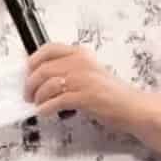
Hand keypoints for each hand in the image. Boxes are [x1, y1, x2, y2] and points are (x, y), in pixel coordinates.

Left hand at [25, 43, 140, 130]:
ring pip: (47, 85)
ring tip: (37, 104)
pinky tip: (45, 112)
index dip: (33, 60)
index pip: (49, 49)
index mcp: (81, 54)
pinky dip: (46, 108)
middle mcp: (81, 63)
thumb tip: (40, 74)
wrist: (133, 107)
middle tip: (28, 94)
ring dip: (38, 97)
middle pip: (43, 69)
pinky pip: (56, 101)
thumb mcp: (89, 72)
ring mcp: (83, 79)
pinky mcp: (85, 97)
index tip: (27, 71)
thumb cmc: (110, 92)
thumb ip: (68, 69)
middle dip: (30, 84)